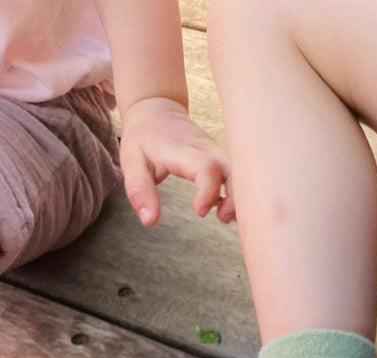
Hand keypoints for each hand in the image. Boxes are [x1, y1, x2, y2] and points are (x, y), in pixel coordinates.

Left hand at [119, 97, 234, 225]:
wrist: (157, 113)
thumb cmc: (144, 139)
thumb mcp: (131, 163)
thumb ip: (139, 191)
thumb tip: (149, 221)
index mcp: (182, 150)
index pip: (206, 168)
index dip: (209, 191)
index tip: (199, 211)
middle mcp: (206, 149)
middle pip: (233, 170)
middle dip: (235, 198)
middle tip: (222, 218)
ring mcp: (217, 152)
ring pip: (240, 173)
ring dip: (239, 198)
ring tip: (225, 217)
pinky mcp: (221, 158)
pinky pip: (238, 175)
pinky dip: (237, 193)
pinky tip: (226, 207)